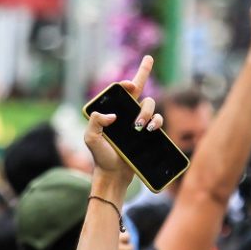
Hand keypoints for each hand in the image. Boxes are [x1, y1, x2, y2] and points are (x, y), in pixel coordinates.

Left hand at [85, 56, 162, 190]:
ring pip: (151, 104)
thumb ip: (95, 123)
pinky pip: (159, 121)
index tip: (128, 84)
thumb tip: (112, 115)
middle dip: (143, 73)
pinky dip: (157, 122)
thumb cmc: (100, 157)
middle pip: (141, 88)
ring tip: (140, 127)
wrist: (114, 175)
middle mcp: (127, 113)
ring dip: (147, 112)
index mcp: (113, 110)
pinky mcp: (149, 134)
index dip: (128, 81)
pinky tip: (152, 129)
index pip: (123, 89)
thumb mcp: (91, 139)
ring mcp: (139, 123)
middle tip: (135, 85)